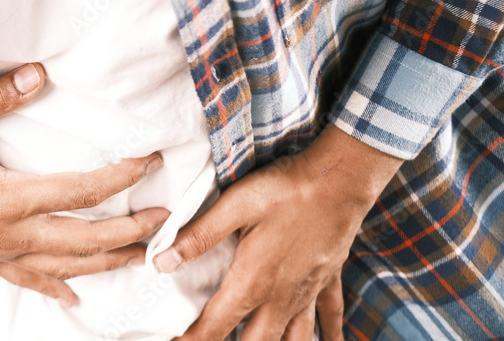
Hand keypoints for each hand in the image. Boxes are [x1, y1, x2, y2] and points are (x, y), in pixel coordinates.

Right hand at [0, 62, 170, 306]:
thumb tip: (38, 75)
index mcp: (2, 198)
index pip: (77, 192)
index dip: (118, 177)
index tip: (148, 161)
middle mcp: (4, 233)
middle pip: (81, 240)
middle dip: (128, 231)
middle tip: (164, 218)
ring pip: (61, 268)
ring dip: (105, 264)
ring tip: (141, 256)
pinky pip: (25, 282)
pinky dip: (54, 289)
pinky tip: (73, 299)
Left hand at [156, 125, 403, 340]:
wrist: (341, 178)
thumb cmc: (285, 189)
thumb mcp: (235, 205)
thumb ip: (198, 236)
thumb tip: (161, 263)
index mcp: (254, 281)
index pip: (216, 326)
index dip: (193, 340)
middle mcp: (282, 297)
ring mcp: (308, 290)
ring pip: (294, 340)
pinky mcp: (328, 278)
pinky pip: (330, 317)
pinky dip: (329, 335)